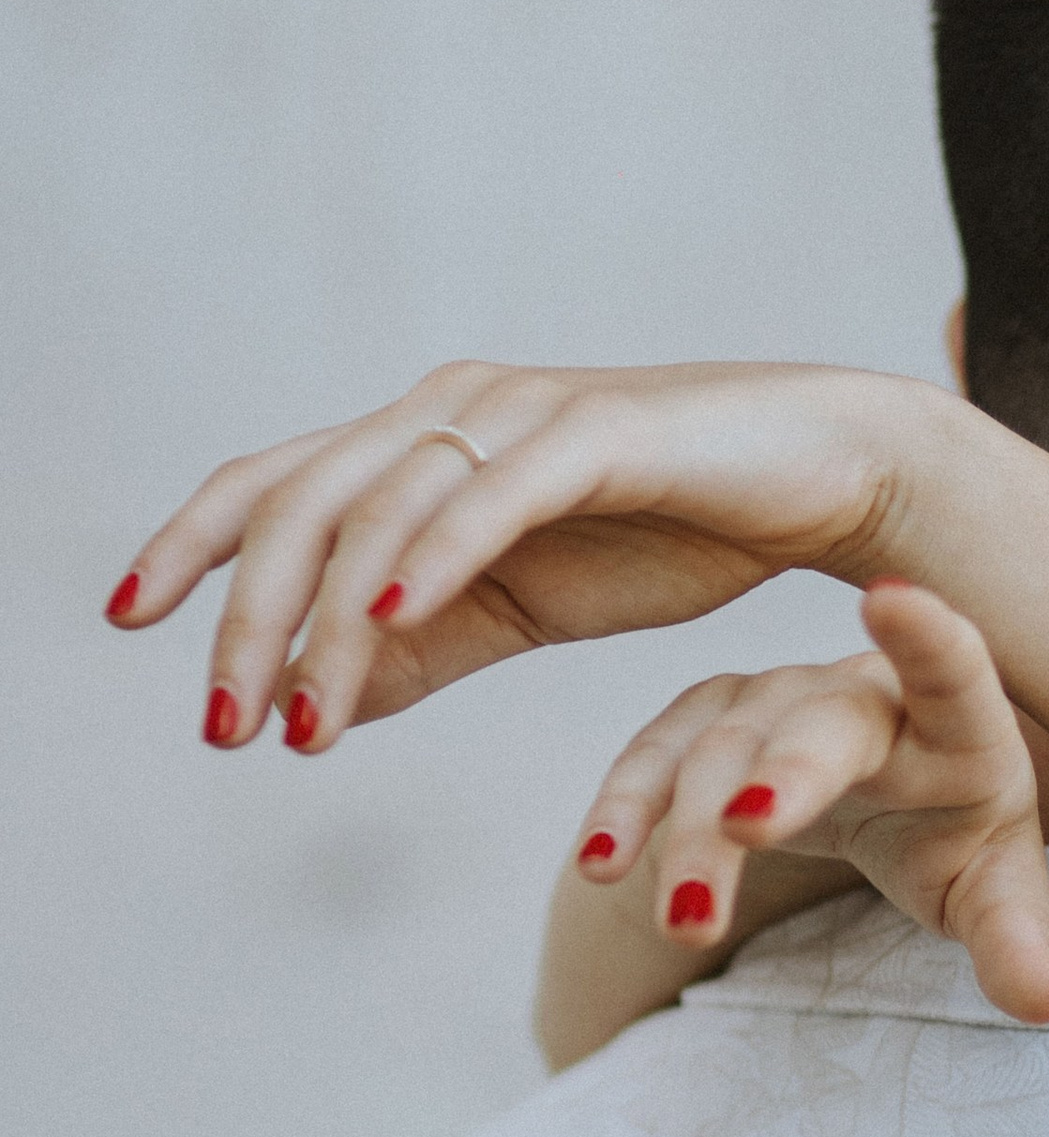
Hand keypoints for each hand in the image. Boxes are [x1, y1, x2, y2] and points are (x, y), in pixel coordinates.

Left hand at [103, 360, 934, 748]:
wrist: (830, 474)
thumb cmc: (679, 528)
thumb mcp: (526, 606)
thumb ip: (425, 644)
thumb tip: (319, 699)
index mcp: (424, 442)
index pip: (274, 483)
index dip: (192, 545)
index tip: (130, 619)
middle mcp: (454, 407)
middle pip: (301, 502)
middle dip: (245, 621)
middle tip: (227, 729)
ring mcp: (521, 414)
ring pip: (379, 511)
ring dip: (323, 626)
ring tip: (303, 726)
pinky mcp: (596, 433)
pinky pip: (487, 496)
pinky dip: (427, 559)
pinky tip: (385, 627)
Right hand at [573, 585, 1048, 1027]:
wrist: (896, 794)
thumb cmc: (954, 835)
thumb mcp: (992, 891)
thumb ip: (1014, 941)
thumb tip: (1047, 1000)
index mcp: (957, 726)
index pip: (953, 673)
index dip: (929, 637)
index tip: (893, 600)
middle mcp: (860, 696)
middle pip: (819, 724)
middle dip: (786, 769)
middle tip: (749, 825)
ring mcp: (775, 699)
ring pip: (722, 752)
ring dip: (692, 833)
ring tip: (683, 923)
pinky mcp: (710, 721)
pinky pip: (657, 758)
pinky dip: (626, 808)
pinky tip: (599, 865)